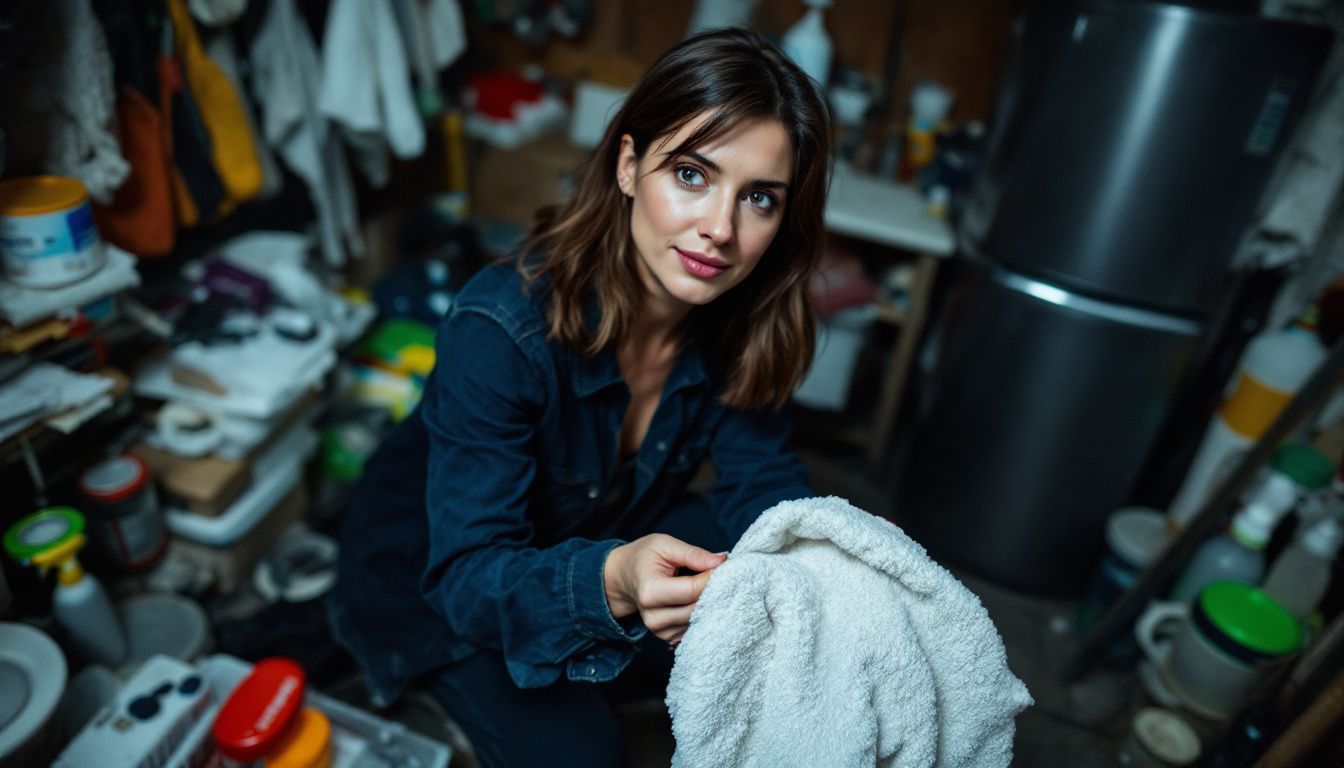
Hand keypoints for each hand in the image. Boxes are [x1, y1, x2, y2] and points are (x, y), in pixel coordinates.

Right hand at [604, 534, 726, 644]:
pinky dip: (703, 613)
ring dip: (711, 602)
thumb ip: (693, 554)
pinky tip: (700, 599)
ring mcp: (661, 631)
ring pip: (701, 620)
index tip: (724, 565)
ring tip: (707, 585)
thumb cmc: (643, 558)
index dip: (713, 577)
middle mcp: (654, 617)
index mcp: (650, 592)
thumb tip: (721, 561)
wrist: (624, 577)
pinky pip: (696, 628)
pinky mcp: (669, 637)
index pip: (692, 590)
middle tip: (722, 574)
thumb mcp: (664, 545)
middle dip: (715, 590)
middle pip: (699, 608)